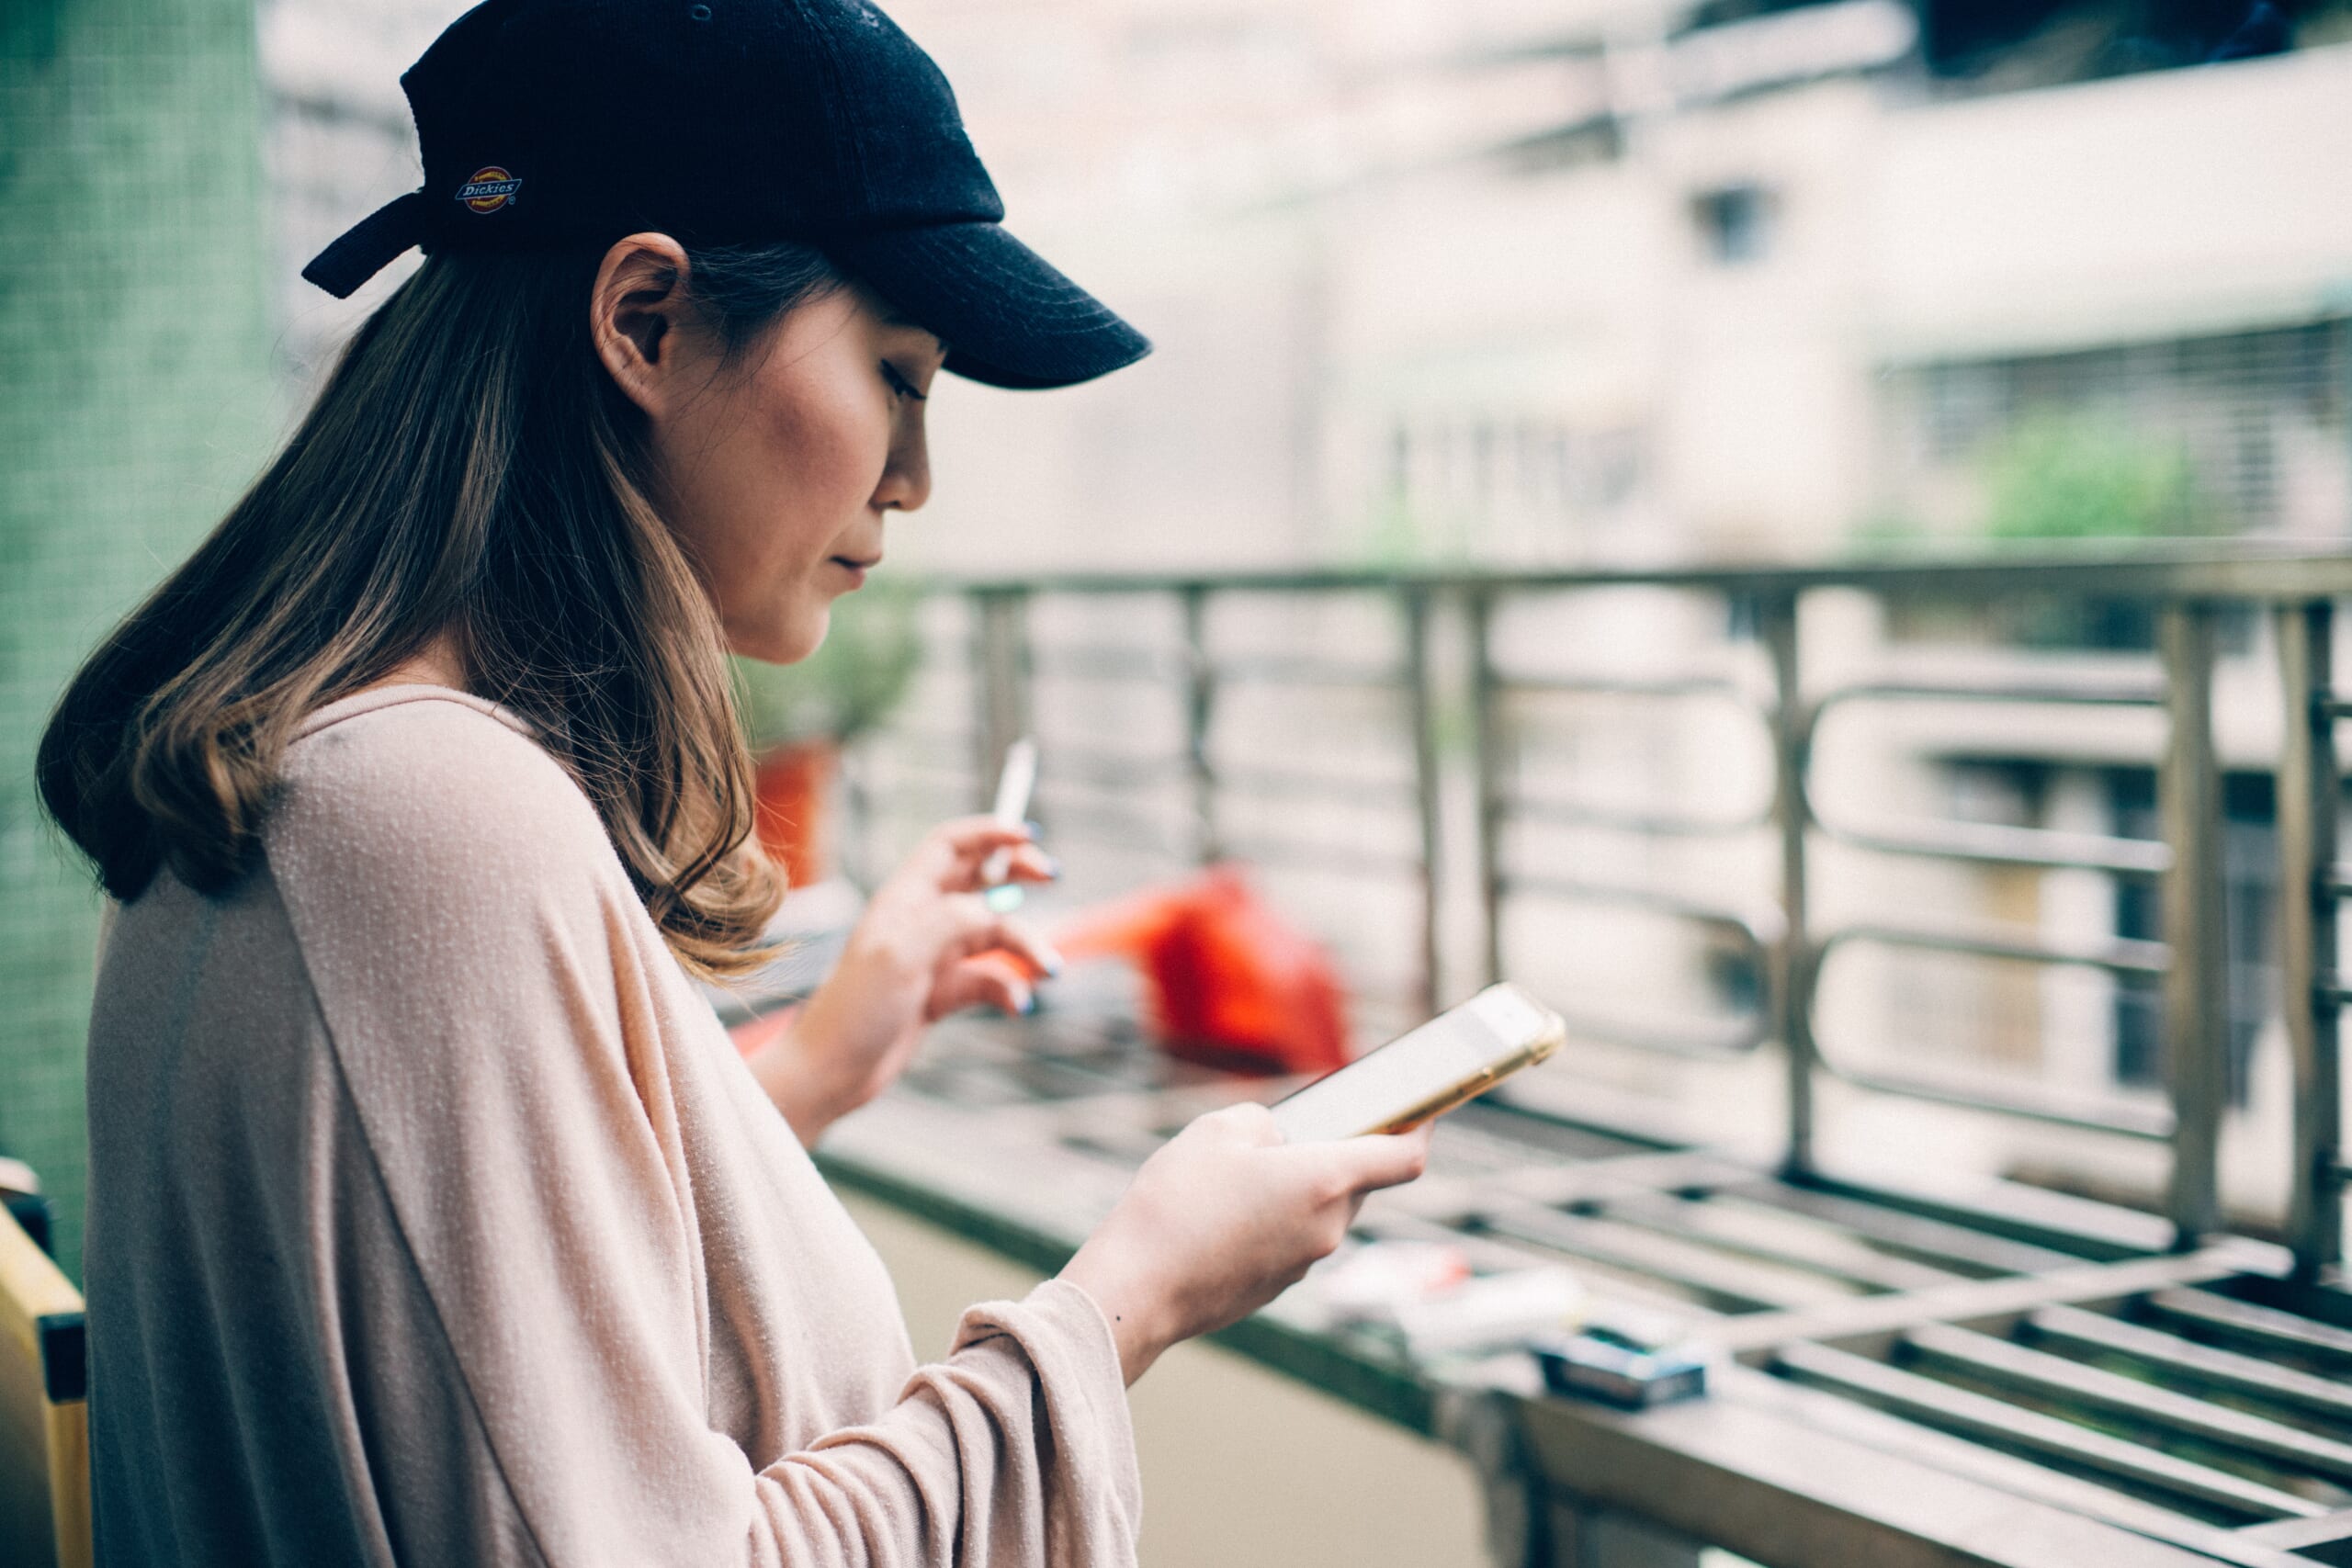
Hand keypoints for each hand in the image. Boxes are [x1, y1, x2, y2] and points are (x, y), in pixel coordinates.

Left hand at [750, 816, 1060, 1143]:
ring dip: (1026, 946)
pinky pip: (991, 979)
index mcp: (905, 898)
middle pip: (980, 878)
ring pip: (995, 934)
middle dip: (1018, 873)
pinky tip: (1018, 1006)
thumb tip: (997, 908)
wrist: (833, 1071)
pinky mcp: (943, 993)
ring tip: (1049, 969)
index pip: (951, 845)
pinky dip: (1010, 989)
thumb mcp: (901, 955)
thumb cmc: (855, 1009)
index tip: (1029, 832)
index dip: (989, 832)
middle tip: (1052, 874)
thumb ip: (951, 921)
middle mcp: (922, 920)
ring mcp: (935, 957)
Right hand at [1058, 1103, 1431, 1383]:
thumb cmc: (1177, 1204)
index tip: (1422, 1110)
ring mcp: (1304, 1264)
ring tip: (1240, 1174)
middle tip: (1295, 1132)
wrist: (1138, 1287)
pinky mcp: (1276, 1287)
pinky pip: (1292, 1240)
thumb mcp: (1217, 1131)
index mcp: (1326, 1180)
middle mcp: (1328, 1227)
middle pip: (1357, 1182)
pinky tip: (1223, 1213)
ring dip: (1299, 1189)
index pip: (1405, 1157)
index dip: (1421, 1128)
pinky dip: (1275, 1220)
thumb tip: (1277, 1139)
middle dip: (1336, 1154)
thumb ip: (1264, 1124)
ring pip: (1321, 1212)